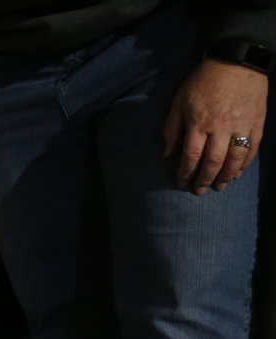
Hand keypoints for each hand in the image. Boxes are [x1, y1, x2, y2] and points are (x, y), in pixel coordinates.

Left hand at [164, 58, 267, 194]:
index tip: (182, 182)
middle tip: (200, 191)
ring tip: (220, 187)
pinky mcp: (257, 123)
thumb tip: (167, 154)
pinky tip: (238, 173)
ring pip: (234, 159)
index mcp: (199, 123)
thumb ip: (172, 128)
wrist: (237, 61)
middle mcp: (221, 128)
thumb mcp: (180, 101)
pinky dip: (245, 164)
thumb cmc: (203, 81)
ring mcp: (241, 126)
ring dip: (226, 176)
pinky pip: (252, 149)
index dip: (186, 173)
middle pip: (213, 162)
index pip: (191, 156)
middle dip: (205, 179)